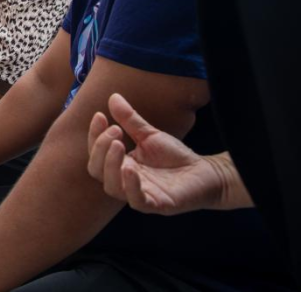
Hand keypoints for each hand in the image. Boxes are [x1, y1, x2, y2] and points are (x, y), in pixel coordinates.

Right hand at [87, 93, 246, 214]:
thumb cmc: (176, 157)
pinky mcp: (157, 204)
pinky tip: (131, 169)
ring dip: (110, 165)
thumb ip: (130, 120)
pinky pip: (136, 200)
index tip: (100, 115)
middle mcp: (125, 181)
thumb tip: (113, 96)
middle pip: (96, 170)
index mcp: (121, 164)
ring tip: (118, 144)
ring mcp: (140, 193)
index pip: (96, 153)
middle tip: (115, 130)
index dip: (94, 135)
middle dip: (100, 148)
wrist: (206, 172)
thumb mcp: (150, 135)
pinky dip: (130, 185)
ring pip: (112, 187)